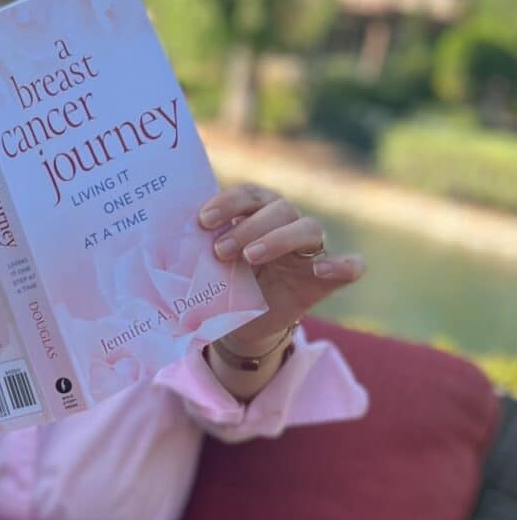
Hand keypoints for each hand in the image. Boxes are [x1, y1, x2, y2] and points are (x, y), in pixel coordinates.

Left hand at [198, 184, 364, 348]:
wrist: (242, 324)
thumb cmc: (225, 287)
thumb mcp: (208, 267)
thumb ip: (200, 249)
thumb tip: (169, 241)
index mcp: (258, 215)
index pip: (250, 195)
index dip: (229, 202)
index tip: (203, 221)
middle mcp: (287, 225)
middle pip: (279, 208)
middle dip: (247, 226)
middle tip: (220, 251)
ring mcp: (311, 251)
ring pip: (308, 228)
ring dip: (277, 239)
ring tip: (250, 257)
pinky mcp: (326, 279)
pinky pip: (351, 266)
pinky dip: (343, 265)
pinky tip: (321, 271)